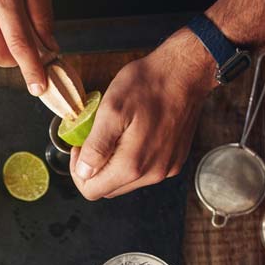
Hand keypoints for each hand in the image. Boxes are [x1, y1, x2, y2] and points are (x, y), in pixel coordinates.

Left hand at [70, 29, 217, 199]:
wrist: (185, 73)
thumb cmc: (147, 85)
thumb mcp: (111, 110)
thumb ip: (96, 147)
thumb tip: (84, 172)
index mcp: (132, 165)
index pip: (92, 190)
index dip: (78, 172)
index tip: (80, 147)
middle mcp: (152, 174)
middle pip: (108, 189)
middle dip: (94, 170)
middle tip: (92, 141)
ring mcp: (166, 169)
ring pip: (125, 182)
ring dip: (112, 166)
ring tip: (113, 136)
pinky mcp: (175, 161)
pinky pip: (144, 172)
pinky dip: (132, 161)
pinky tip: (132, 137)